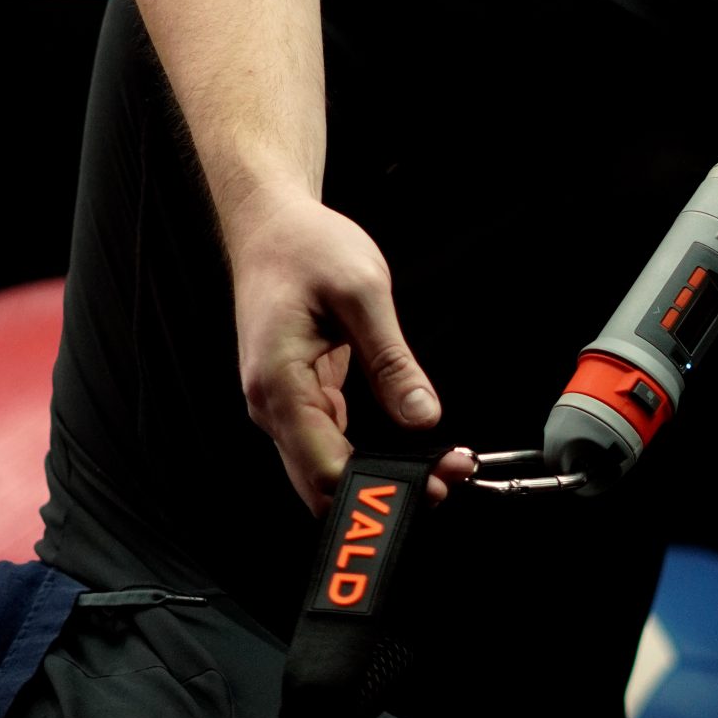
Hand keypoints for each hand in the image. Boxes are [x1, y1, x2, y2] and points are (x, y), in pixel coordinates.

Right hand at [228, 195, 447, 516]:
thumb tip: (423, 417)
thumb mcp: (362, 291)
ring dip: (377, 475)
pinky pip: (329, 443)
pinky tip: (408, 447)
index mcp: (279, 383)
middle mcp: (271, 406)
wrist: (270, 226)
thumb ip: (391, 360)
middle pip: (322, 483)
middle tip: (448, 477)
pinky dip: (366, 454)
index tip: (433, 483)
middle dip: (383, 491)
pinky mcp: (296, 397)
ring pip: (326, 468)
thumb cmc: (306, 248)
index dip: (380, 487)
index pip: (325, 470)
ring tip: (439, 463)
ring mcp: (281, 405)